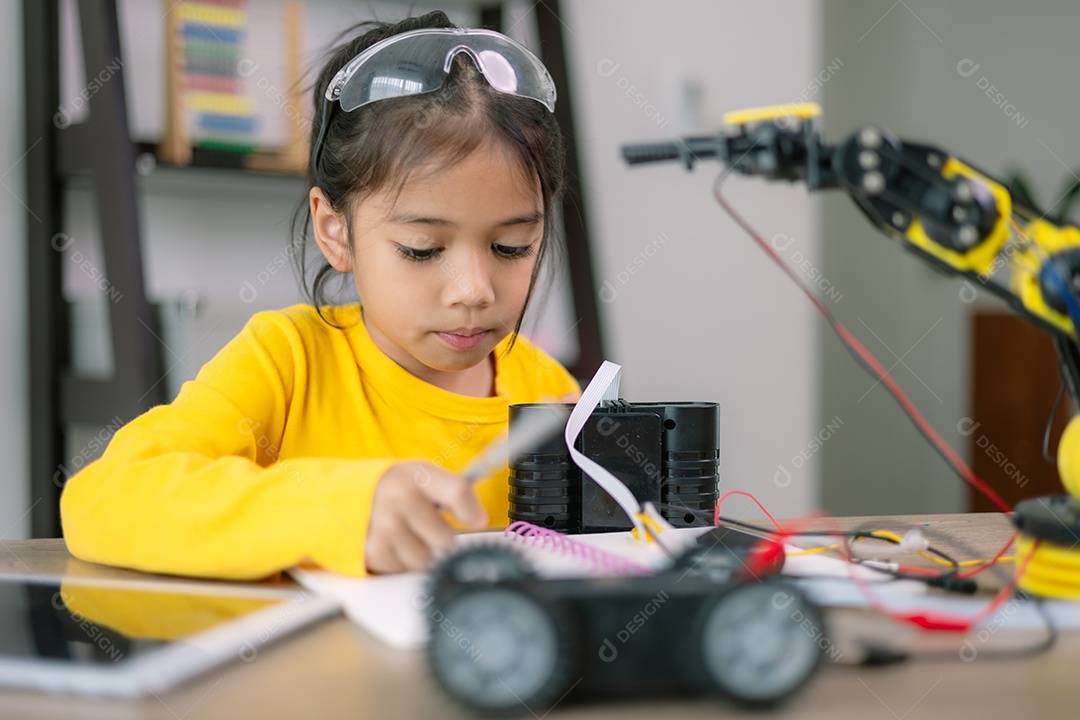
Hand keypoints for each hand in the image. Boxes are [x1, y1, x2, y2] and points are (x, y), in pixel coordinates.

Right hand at [365, 461, 487, 573]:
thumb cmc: (400, 488)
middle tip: (431, 529)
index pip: (457, 492)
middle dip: (442, 539)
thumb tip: (480, 520)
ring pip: (426, 561)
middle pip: (445, 539)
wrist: (352, 495)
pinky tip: (396, 545)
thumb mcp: (427, 477)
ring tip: (411, 536)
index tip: (478, 521)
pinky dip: (403, 563)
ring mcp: (383, 526)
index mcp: (417, 475)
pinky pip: (404, 571)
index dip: (471, 511)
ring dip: (423, 555)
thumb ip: (458, 493)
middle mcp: (398, 498)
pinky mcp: (371, 550)